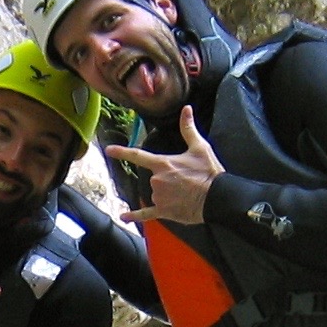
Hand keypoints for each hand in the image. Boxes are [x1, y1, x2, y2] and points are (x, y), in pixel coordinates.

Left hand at [103, 107, 222, 224]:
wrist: (217, 198)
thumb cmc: (208, 172)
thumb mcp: (199, 147)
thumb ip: (188, 129)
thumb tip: (186, 109)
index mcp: (163, 164)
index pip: (138, 155)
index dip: (122, 152)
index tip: (109, 150)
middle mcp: (156, 180)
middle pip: (153, 177)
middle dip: (167, 178)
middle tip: (187, 180)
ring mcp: (159, 197)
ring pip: (155, 193)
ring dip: (166, 193)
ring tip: (185, 193)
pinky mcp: (163, 211)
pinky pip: (146, 214)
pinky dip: (135, 216)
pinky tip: (124, 216)